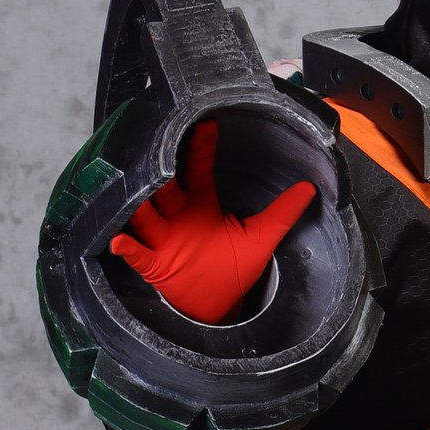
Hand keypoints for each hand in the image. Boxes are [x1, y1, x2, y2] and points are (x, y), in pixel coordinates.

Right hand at [109, 121, 316, 322]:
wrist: (216, 304)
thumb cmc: (233, 268)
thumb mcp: (260, 239)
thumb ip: (282, 214)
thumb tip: (311, 189)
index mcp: (201, 204)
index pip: (198, 170)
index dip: (201, 148)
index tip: (207, 125)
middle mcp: (178, 216)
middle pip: (165, 185)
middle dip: (160, 166)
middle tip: (156, 140)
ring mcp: (163, 239)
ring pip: (144, 214)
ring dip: (136, 202)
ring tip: (132, 187)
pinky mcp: (154, 264)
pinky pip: (137, 253)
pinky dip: (126, 247)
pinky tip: (118, 240)